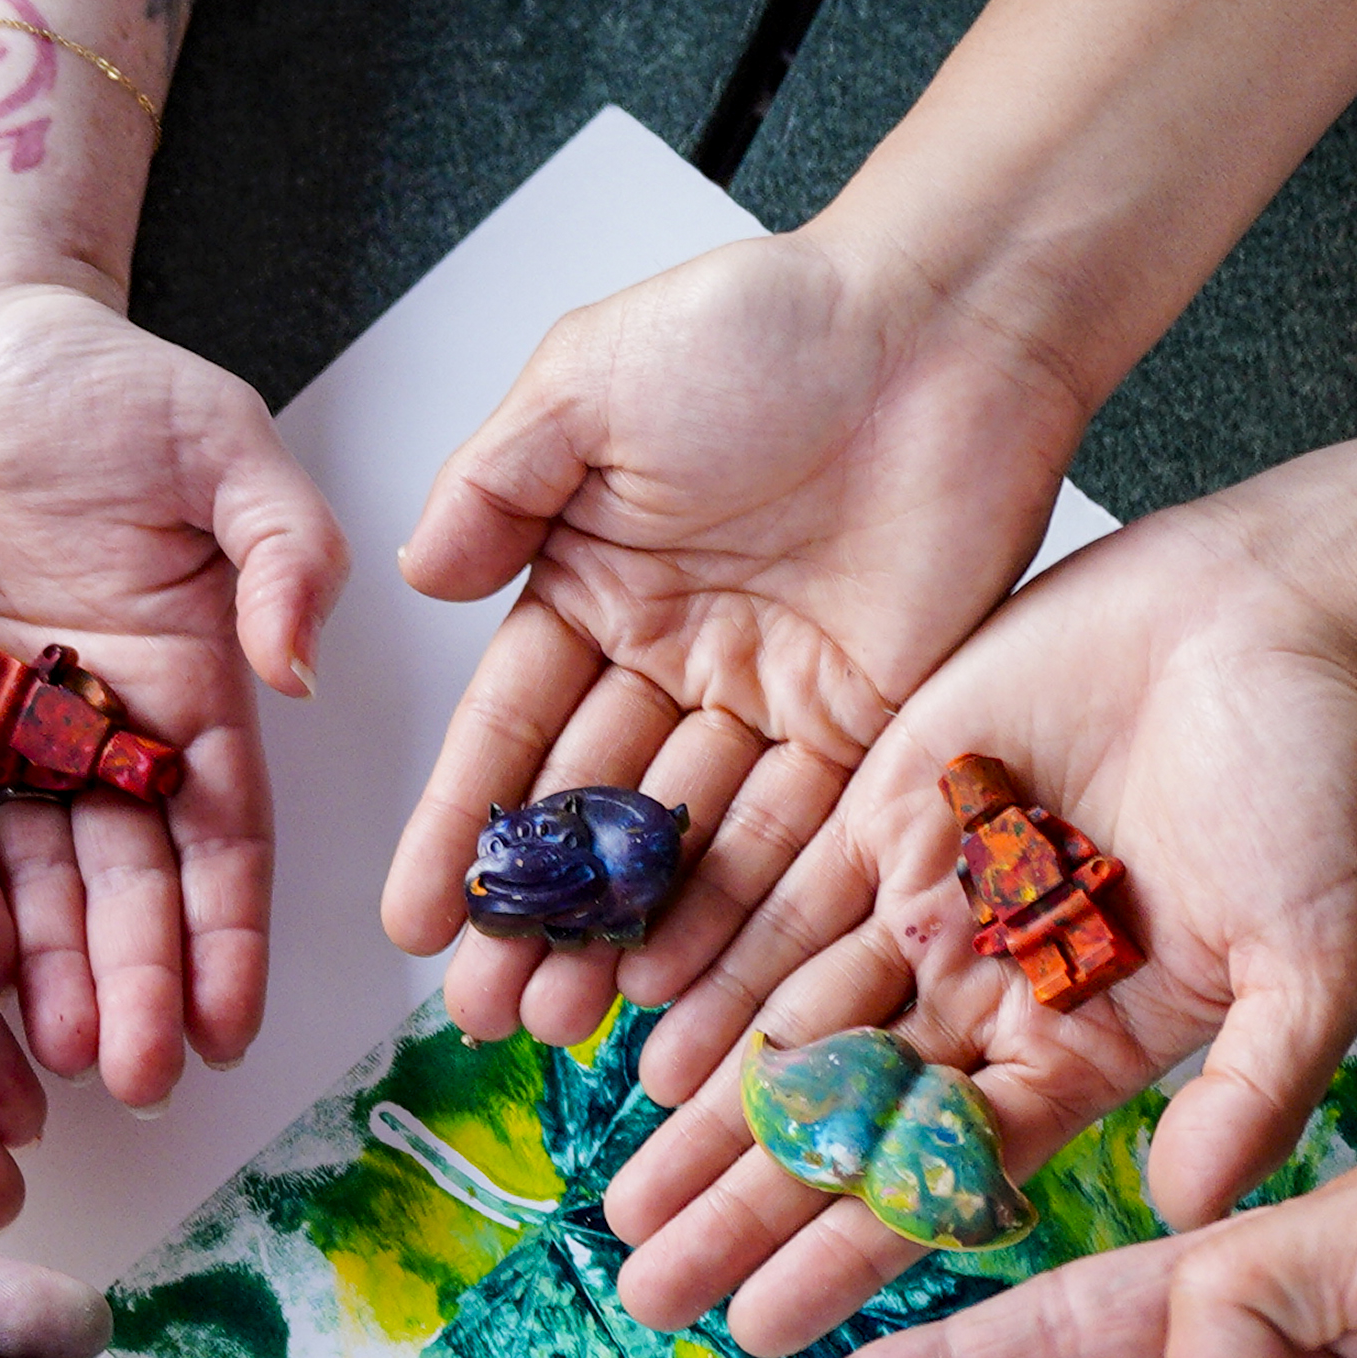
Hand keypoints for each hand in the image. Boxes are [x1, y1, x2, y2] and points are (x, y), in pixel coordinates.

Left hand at [0, 274, 345, 1108]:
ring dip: (46, 979)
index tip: (225, 1028)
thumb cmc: (95, 373)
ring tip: (47, 1065)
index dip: (226, 937)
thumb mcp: (219, 439)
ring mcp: (6, 737)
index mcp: (192, 685)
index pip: (220, 838)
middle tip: (129, 1077)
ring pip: (30, 885)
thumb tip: (299, 667)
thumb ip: (282, 548)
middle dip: (134, 986)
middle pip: (126, 886)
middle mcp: (104, 733)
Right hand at [380, 223, 1094, 1052]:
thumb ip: (491, 485)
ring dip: (626, 940)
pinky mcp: (869, 725)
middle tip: (486, 1018)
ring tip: (569, 1033)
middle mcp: (676, 657)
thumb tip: (414, 581)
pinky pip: (796, 838)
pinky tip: (687, 984)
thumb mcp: (585, 382)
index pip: (510, 732)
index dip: (462, 830)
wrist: (943, 325)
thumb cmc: (766, 325)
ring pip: (685, 846)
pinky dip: (744, 914)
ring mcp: (771, 701)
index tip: (414, 922)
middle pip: (590, 814)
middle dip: (535, 920)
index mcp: (594, 583)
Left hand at [600, 497, 1356, 1352]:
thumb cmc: (1321, 783)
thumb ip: (1255, 1089)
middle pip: (849, 1124)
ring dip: (707, 1119)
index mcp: (1082, 1051)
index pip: (945, 1178)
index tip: (761, 1332)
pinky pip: (780, 899)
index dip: (850, 1251)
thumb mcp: (1319, 955)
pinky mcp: (888, 802)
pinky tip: (643, 1044)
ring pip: (797, 1029)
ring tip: (623, 1209)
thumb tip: (1187, 1216)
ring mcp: (933, 902)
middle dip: (746, 1210)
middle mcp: (992, 995)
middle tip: (646, 1294)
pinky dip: (715, 970)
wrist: (1282, 610)